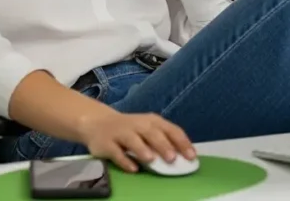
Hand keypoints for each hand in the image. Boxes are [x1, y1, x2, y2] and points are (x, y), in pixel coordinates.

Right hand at [77, 110, 195, 172]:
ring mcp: (121, 133)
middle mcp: (138, 125)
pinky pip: (116, 152)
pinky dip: (124, 160)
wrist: (98, 123)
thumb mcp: (148, 130)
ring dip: (143, 149)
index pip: (171, 130)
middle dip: (163, 145)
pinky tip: (133, 168)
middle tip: (172, 158)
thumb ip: (164, 140)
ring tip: (152, 160)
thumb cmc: (131, 129)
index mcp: (153, 121)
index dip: (182, 143)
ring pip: (133, 140)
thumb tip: (183, 157)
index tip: (191, 156)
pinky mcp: (107, 144)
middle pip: (153, 134)